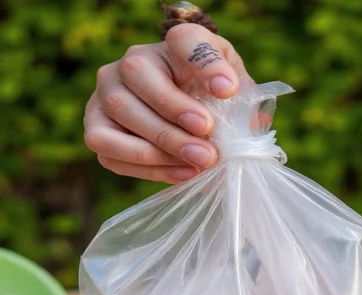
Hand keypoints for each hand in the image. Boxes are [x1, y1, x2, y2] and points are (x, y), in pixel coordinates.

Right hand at [84, 24, 249, 183]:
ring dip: (159, 148)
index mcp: (172, 47)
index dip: (205, 63)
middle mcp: (129, 63)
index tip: (228, 89)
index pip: (185, 40)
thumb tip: (251, 123)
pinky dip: (148, 168)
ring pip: (118, 115)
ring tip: (197, 163)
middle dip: (176, 121)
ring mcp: (106, 96)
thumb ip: (243, 101)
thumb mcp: (236, 92)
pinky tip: (183, 173)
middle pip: (138, 78)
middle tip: (210, 150)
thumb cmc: (212, 104)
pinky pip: (111, 152)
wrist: (189, 122)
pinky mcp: (97, 130)